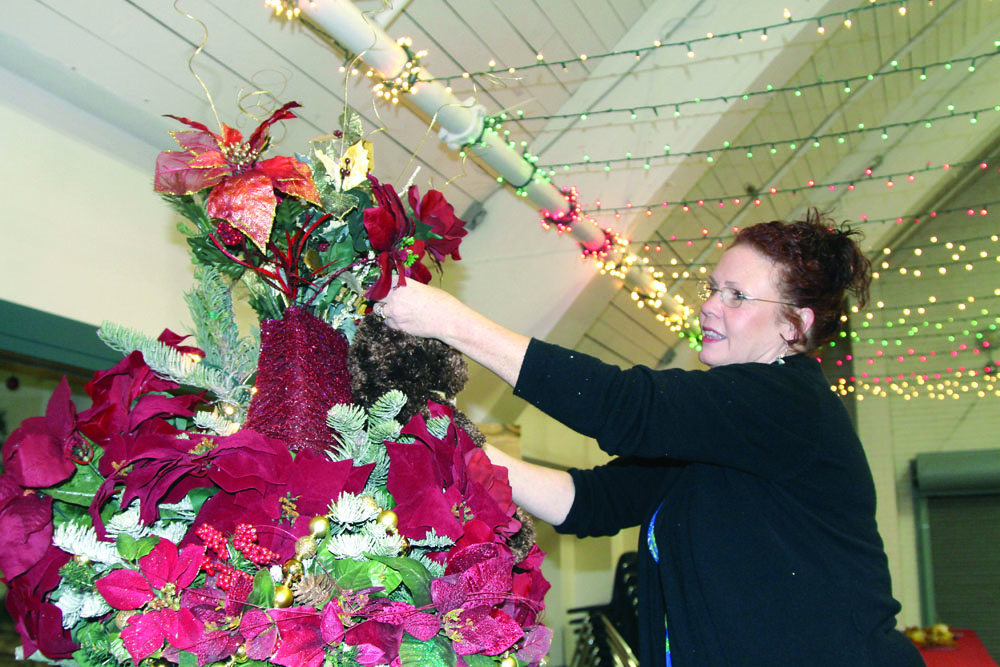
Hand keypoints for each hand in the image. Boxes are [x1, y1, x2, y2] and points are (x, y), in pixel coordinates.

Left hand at [376, 280, 529, 386]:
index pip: (381, 280)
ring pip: (379, 310)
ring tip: (396, 310)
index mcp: (401, 284)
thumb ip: (407, 287)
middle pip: (376, 295)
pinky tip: (400, 319)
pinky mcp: (397, 326)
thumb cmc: (441, 302)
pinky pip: (386, 322)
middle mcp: (394, 297)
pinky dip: (391, 321)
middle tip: (383, 298)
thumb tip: (398, 287)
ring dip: (384, 310)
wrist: (448, 320)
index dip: (380, 283)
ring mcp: (394, 312)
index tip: (380, 285)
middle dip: (379, 296)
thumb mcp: (423, 287)